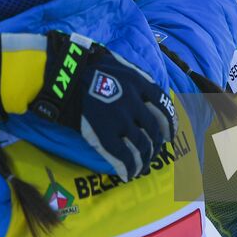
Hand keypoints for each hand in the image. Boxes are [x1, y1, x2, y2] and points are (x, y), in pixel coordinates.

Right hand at [29, 31, 177, 179]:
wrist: (65, 75)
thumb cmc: (88, 66)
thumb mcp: (118, 62)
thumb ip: (134, 75)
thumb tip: (145, 87)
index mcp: (140, 83)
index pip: (164, 107)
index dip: (170, 124)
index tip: (170, 135)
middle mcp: (135, 102)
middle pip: (154, 130)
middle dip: (156, 144)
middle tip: (153, 151)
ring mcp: (120, 120)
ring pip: (141, 146)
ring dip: (144, 159)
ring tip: (142, 166)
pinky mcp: (105, 135)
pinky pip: (123, 156)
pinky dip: (128, 168)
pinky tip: (128, 174)